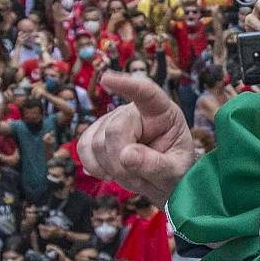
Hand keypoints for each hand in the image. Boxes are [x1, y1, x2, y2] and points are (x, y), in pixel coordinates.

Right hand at [76, 72, 197, 201]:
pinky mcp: (95, 133)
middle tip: (138, 179)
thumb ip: (156, 165)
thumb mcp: (175, 171)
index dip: (126, 85)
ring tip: (132, 175)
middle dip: (121, 162)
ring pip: (96, 142)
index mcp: (162, 112)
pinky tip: (109, 173)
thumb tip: (126, 156)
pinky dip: (93, 165)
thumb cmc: (173, 170)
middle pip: (114, 129)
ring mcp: (112, 119)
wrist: (162, 181)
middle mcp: (135, 111)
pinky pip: (83, 147)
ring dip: (111, 168)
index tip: (106, 79)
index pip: (145, 92)